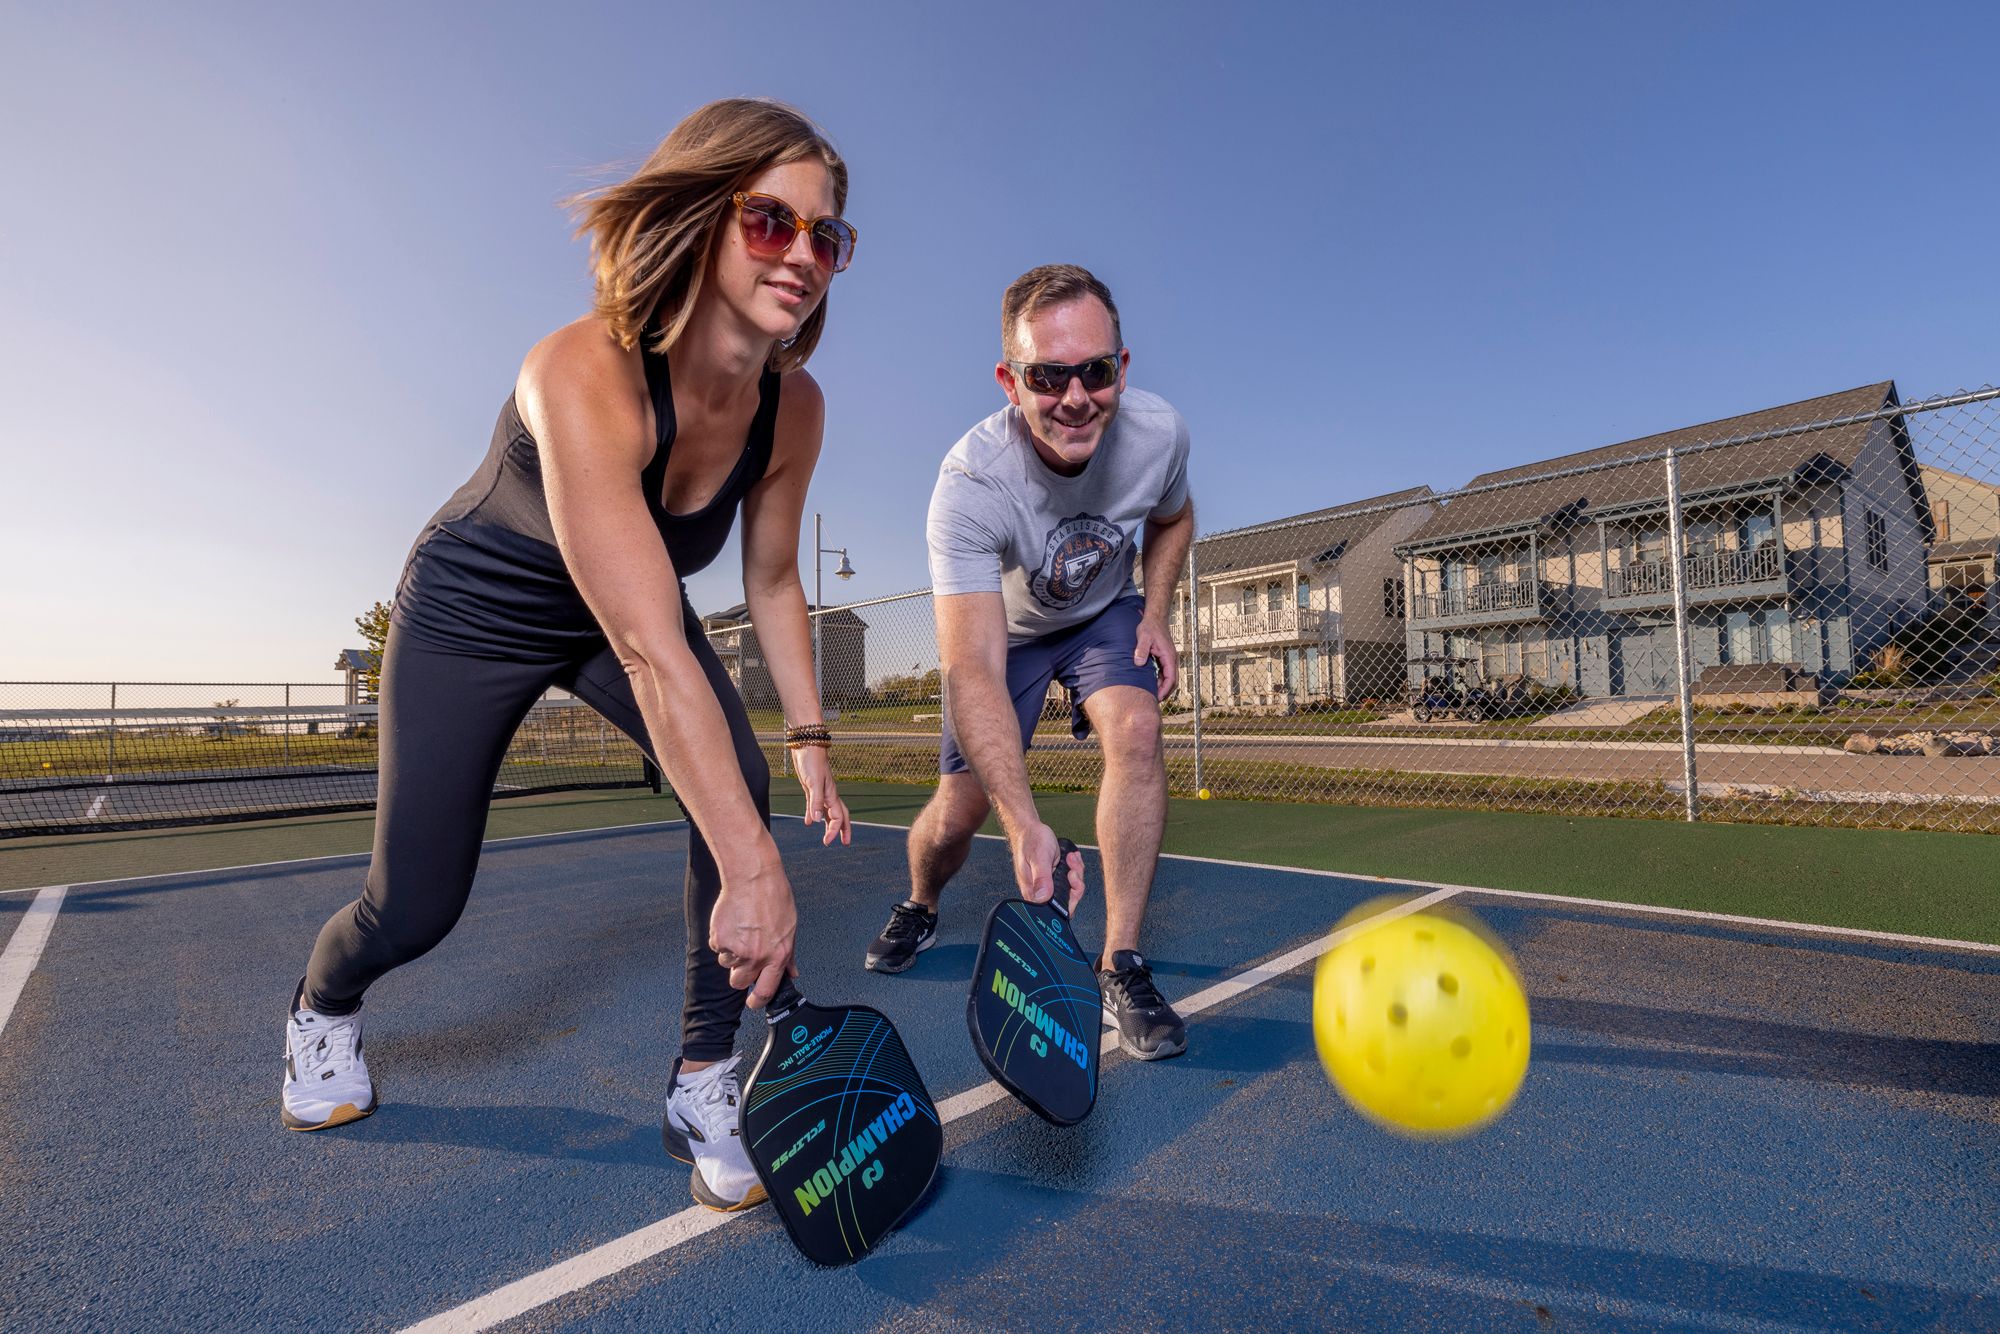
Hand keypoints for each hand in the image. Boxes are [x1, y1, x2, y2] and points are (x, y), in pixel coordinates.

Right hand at [708, 853, 797, 1007]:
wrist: (752, 876)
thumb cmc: (773, 896)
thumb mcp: (790, 927)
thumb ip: (789, 954)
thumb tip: (792, 973)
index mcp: (777, 956)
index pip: (766, 991)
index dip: (757, 1000)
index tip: (753, 1002)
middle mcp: (756, 956)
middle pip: (739, 982)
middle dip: (740, 974)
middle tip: (744, 956)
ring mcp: (736, 949)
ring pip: (727, 963)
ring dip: (731, 952)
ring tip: (742, 929)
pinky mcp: (719, 939)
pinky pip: (717, 947)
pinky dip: (722, 938)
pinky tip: (733, 922)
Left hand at [791, 745, 850, 846]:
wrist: (806, 745)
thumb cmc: (812, 761)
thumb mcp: (813, 783)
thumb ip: (815, 802)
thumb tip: (815, 821)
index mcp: (832, 795)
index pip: (837, 818)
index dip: (834, 831)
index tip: (827, 842)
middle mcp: (829, 795)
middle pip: (839, 816)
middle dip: (843, 830)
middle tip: (845, 843)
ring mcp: (820, 792)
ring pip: (828, 812)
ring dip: (829, 824)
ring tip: (827, 836)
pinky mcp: (811, 788)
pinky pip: (814, 806)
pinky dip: (813, 815)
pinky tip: (808, 822)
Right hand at [1011, 821, 1085, 911]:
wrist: (1030, 829)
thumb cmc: (1030, 841)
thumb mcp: (1038, 858)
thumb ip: (1041, 878)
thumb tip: (1043, 898)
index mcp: (1033, 893)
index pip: (1056, 910)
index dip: (1069, 899)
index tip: (1070, 879)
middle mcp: (1041, 892)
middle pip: (1068, 900)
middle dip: (1075, 883)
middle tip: (1071, 868)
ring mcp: (1049, 884)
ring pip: (1072, 888)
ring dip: (1076, 872)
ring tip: (1070, 858)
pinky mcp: (1055, 877)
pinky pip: (1072, 879)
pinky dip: (1075, 867)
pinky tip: (1070, 857)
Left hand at [1134, 614, 1178, 699]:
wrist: (1154, 618)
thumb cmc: (1149, 627)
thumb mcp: (1143, 637)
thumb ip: (1141, 650)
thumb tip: (1138, 663)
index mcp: (1169, 656)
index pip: (1171, 678)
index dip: (1165, 690)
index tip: (1157, 698)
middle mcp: (1172, 659)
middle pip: (1173, 682)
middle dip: (1165, 693)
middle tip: (1154, 701)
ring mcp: (1169, 659)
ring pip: (1170, 679)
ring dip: (1164, 688)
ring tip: (1152, 696)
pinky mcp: (1165, 658)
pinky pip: (1166, 674)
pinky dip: (1161, 682)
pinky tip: (1152, 685)